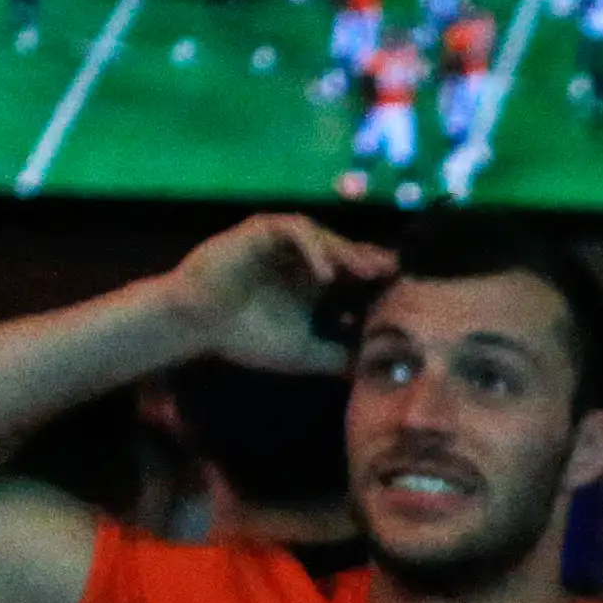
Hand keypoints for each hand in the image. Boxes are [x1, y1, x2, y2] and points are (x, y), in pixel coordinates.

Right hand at [159, 213, 391, 372]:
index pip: (358, 276)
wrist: (197, 324)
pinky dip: (315, 248)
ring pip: (328, 238)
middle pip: (350, 254)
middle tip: (398, 279)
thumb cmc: (247, 337)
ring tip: (367, 274)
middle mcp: (306, 259)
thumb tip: (377, 374)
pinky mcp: (265, 229)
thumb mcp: (305, 352)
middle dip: (373, 266)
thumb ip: (340, 357)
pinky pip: (297, 229)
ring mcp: (286, 242)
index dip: (380, 285)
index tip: (404, 301)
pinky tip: (327, 274)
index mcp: (317, 283)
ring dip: (348, 254)